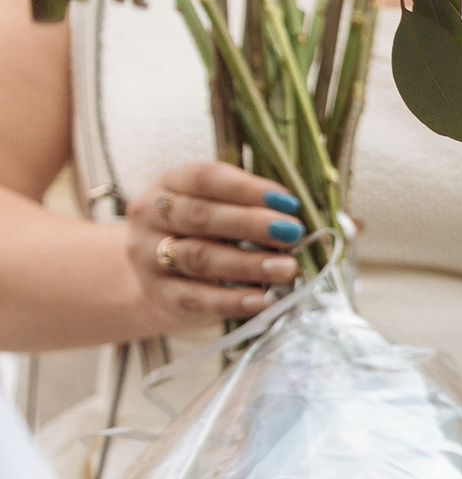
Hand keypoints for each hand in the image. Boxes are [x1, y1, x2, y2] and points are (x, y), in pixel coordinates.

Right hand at [126, 161, 306, 324]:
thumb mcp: (217, 210)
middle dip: (250, 224)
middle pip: (200, 216)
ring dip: (248, 264)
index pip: (205, 178)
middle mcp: (152, 217)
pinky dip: (233, 301)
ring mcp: (149, 257)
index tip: (287, 201)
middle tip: (291, 232)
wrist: (158, 283)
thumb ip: (249, 207)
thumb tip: (295, 215)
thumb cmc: (203, 235)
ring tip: (287, 268)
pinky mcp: (159, 295)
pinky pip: (196, 299)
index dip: (247, 188)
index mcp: (171, 184)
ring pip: (199, 258)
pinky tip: (263, 300)